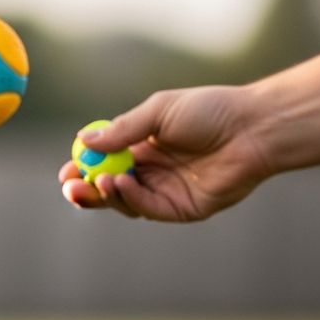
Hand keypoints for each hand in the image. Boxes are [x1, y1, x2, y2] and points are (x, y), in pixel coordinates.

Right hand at [58, 85, 273, 221]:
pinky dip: (130, 199)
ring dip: (105, 194)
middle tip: (69, 186)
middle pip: (109, 187)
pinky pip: (148, 208)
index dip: (83, 167)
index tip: (65, 169)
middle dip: (86, 188)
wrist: (254, 127)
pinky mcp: (182, 209)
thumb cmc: (210, 111)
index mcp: (143, 146)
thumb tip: (84, 139)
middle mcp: (152, 171)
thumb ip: (122, 129)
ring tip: (98, 181)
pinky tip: (120, 184)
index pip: (104, 162)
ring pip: (124, 202)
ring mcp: (166, 191)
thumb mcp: (158, 112)